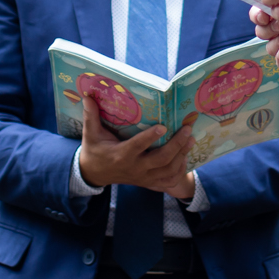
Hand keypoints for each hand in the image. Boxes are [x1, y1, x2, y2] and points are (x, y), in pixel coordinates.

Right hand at [78, 96, 197, 197]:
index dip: (150, 137)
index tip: (163, 126)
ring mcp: (143, 178)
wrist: (94, 174)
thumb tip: (88, 96)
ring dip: (182, 156)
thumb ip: (91, 116)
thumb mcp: (91, 134)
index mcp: (121, 155)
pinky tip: (185, 157)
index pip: (138, 147)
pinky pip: (168, 181)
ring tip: (191, 140)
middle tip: (187, 130)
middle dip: (176, 145)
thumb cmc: (95, 150)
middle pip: (160, 160)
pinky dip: (180, 171)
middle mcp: (134, 168)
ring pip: (168, 171)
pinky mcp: (148, 183)